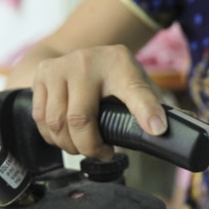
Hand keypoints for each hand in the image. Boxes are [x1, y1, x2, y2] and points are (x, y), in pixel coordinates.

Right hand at [30, 44, 166, 158]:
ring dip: (68, 145)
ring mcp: (60, 66)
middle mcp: (87, 61)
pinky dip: (52, 136)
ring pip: (55, 122)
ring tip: (83, 145)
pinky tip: (66, 135)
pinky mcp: (42, 74)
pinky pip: (40, 118)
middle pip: (80, 119)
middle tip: (102, 152)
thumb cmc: (116, 77)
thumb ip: (151, 106)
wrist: (87, 55)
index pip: (136, 92)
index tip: (157, 129)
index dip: (146, 112)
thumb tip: (168, 127)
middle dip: (89, 147)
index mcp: (121, 64)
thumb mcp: (139, 86)